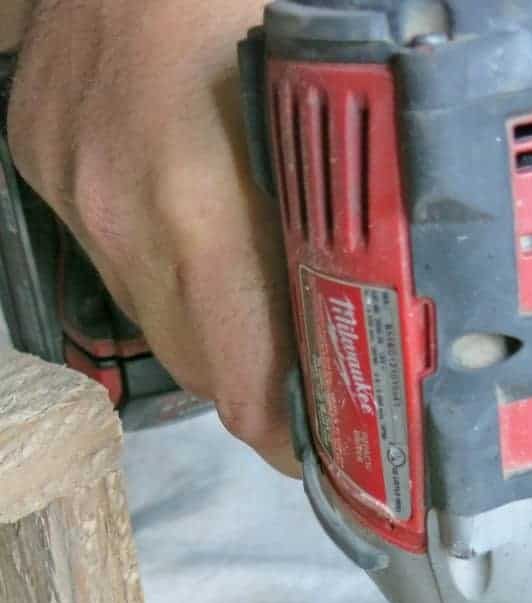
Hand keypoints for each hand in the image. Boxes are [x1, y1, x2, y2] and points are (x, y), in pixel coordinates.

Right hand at [9, 0, 298, 474]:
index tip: (321, 456)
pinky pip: (112, 257)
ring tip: (265, 318)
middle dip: (255, 389)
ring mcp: (68, 183)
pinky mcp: (39, 157)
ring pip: (148, 315)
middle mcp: (116, 210)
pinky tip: (201, 241)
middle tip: (313, 388)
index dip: (278, 433)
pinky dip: (164, 272)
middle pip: (193, 361)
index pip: (235, 374)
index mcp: (196, 201)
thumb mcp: (315, 93)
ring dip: (211, 333)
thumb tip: (369, 301)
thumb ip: (334, 209)